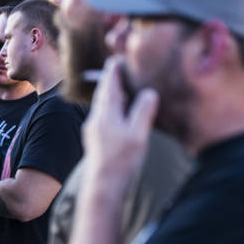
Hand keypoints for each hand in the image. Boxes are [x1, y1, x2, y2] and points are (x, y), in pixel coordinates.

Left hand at [81, 57, 157, 179]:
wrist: (103, 185)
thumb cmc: (121, 160)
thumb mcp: (137, 134)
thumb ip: (143, 111)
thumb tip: (149, 92)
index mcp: (106, 112)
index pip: (108, 84)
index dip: (114, 70)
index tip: (118, 58)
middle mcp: (96, 117)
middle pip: (104, 93)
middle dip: (113, 80)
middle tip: (122, 69)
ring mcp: (94, 128)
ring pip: (103, 105)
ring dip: (113, 94)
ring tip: (125, 88)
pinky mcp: (95, 139)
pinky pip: (104, 115)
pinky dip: (113, 107)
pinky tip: (121, 113)